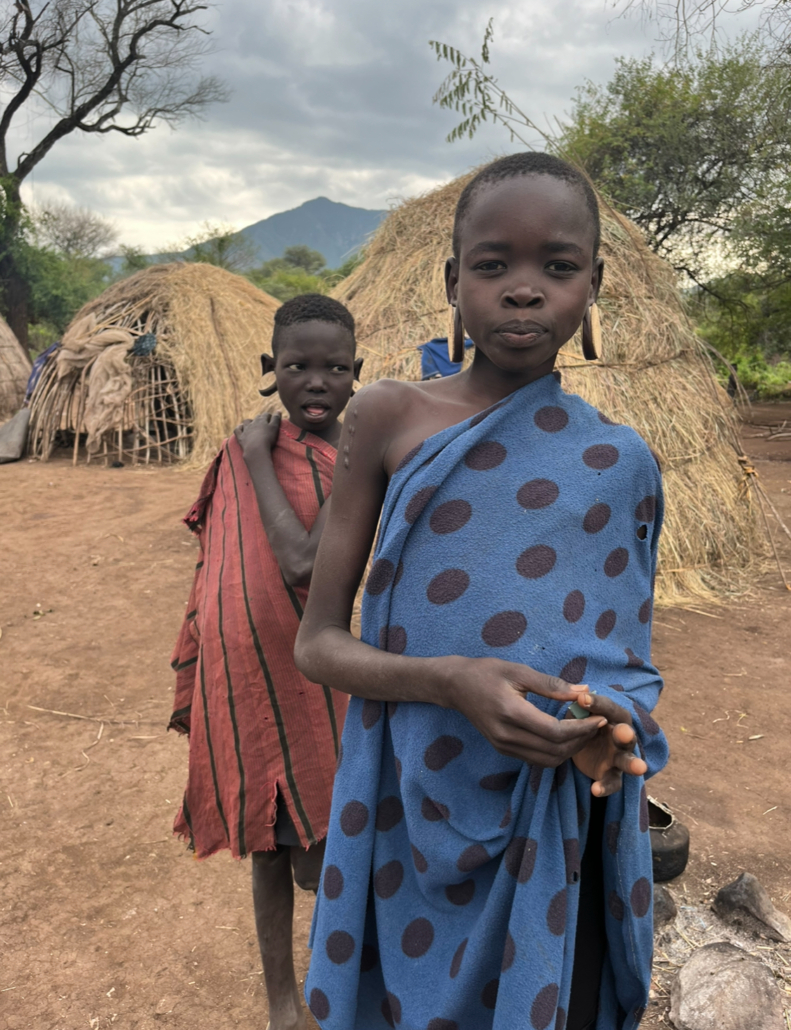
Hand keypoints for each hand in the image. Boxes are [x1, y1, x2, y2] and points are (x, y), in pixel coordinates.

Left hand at [234, 411, 280, 456]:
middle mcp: (253, 423)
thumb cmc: (268, 438)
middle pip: (257, 418)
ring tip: (253, 424)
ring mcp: (246, 430)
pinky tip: (241, 428)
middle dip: (261, 418)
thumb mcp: (274, 428)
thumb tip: (278, 410)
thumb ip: (276, 419)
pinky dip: (239, 428)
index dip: (270, 416)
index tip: (272, 419)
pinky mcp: (240, 437)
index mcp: (262, 420)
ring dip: (250, 421)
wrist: (256, 449)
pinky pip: (237, 429)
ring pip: (247, 422)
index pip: (266, 415)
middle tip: (265, 423)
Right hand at [443, 657, 607, 767]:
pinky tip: (565, 735)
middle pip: (555, 751)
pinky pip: (536, 759)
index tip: (600, 718)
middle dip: (581, 741)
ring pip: (547, 760)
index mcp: (512, 713)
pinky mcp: (503, 749)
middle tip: (597, 724)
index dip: (582, 728)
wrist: (455, 686)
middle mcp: (507, 736)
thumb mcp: (518, 671)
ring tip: (584, 731)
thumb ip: (551, 684)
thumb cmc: (486, 672)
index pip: (556, 732)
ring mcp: (504, 746)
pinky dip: (555, 752)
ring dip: (570, 750)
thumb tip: (583, 691)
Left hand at [568, 693, 646, 796]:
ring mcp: (618, 756)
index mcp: (614, 716)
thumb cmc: (584, 724)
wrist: (585, 748)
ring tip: (640, 768)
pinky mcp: (612, 774)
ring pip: (628, 760)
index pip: (609, 708)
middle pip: (626, 734)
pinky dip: (605, 787)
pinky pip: (612, 783)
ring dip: (633, 764)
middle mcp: (621, 736)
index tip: (582, 699)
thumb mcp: (579, 714)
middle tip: (624, 733)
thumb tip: (576, 694)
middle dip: (626, 734)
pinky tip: (595, 790)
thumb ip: (578, 708)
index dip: (597, 703)